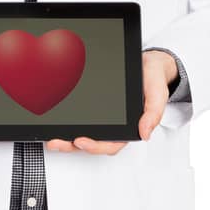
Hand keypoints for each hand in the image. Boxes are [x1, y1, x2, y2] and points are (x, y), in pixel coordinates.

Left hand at [45, 50, 177, 154]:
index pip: (110, 145)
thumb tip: (145, 133)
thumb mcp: (158, 94)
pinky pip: (79, 118)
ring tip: (52, 138)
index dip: (95, 146)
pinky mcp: (94, 107)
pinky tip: (54, 122)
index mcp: (128, 128)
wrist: (149, 63)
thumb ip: (153, 113)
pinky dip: (66, 122)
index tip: (80, 141)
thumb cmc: (153, 79)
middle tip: (57, 142)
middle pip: (91, 143)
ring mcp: (103, 118)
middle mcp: (114, 126)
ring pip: (82, 134)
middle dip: (72, 146)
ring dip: (66, 139)